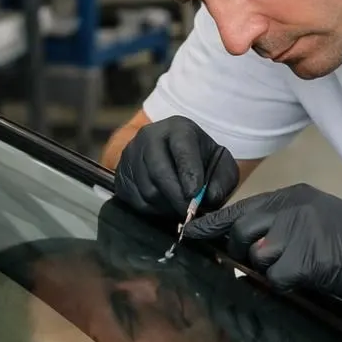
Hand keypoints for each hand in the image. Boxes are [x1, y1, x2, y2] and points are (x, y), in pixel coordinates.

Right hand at [114, 116, 239, 218]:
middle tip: (189, 213)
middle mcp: (148, 136)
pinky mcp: (120, 174)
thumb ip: (221, 180)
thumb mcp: (220, 164)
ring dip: (166, 205)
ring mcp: (130, 154)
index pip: (182, 149)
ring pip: (147, 189)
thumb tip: (207, 198)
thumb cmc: (201, 160)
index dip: (189, 173)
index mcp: (178, 128)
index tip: (195, 194)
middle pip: (158, 171)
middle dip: (176, 196)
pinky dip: (153, 209)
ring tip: (180, 207)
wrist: (172, 155)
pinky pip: (136, 200)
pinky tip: (166, 206)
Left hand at [184, 184, 341, 303]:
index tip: (190, 234)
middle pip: (240, 233)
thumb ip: (281, 223)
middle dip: (245, 254)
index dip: (212, 224)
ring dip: (271, 271)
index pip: (239, 208)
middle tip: (272, 264)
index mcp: (291, 196)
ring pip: (256, 258)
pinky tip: (312, 278)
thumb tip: (247, 244)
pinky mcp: (305, 259)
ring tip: (302, 268)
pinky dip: (290, 285)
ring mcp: (297, 232)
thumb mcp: (316, 217)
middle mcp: (290, 208)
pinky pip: (277, 279)